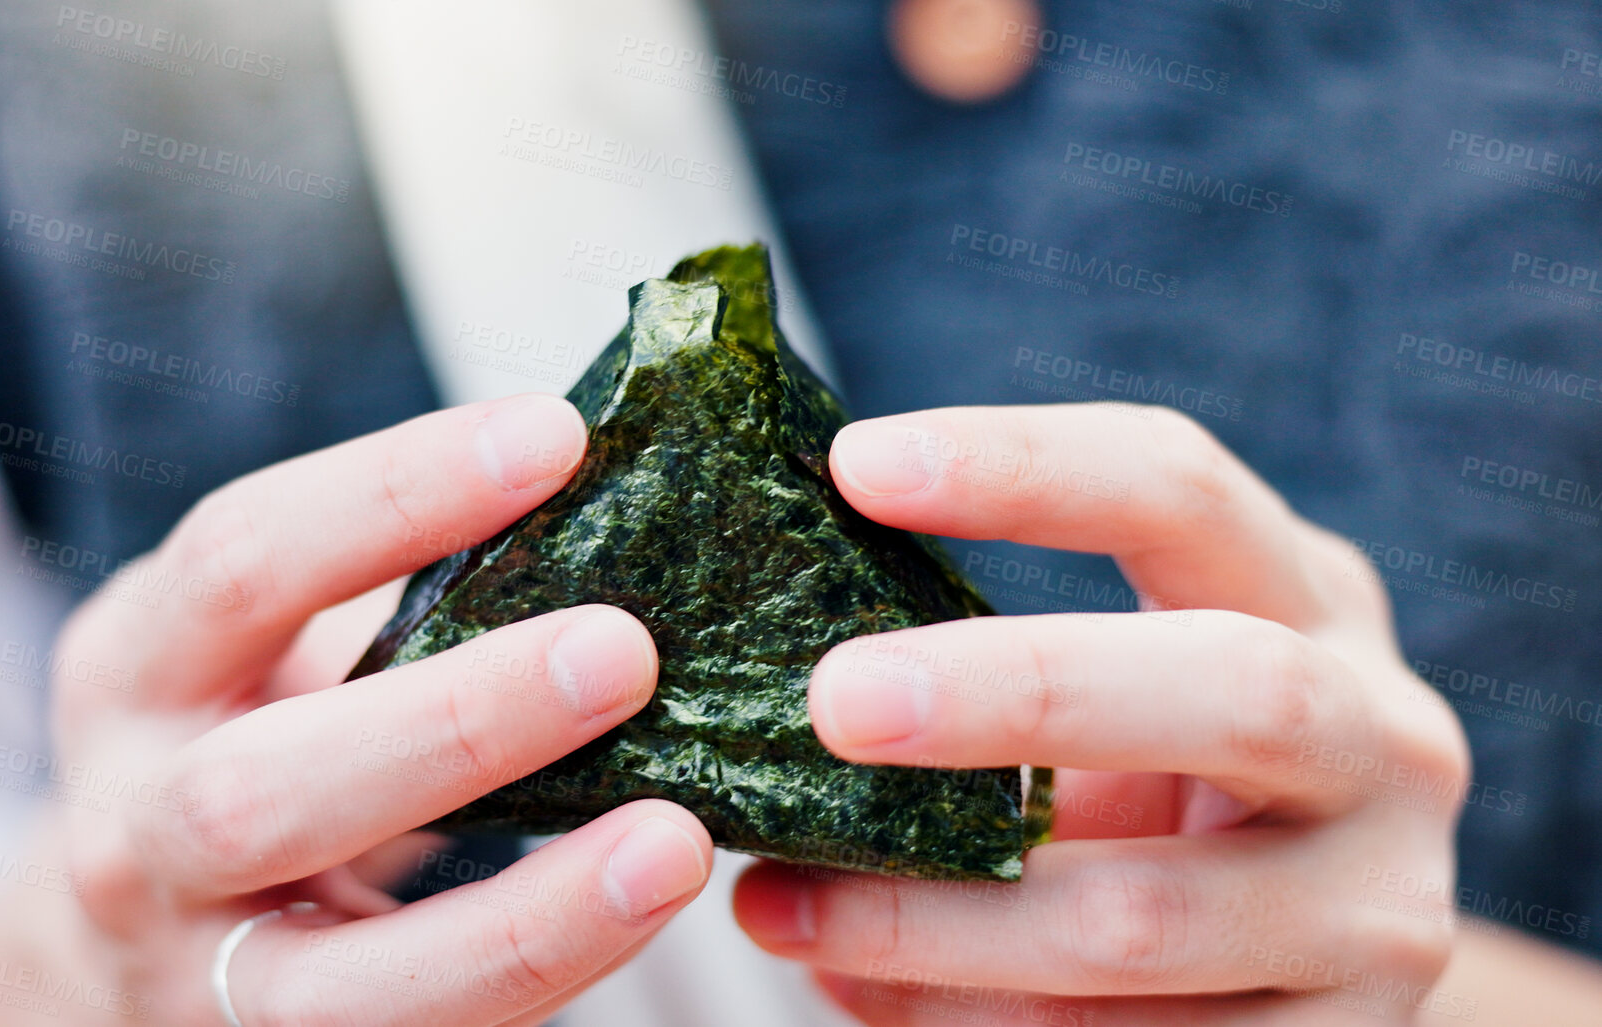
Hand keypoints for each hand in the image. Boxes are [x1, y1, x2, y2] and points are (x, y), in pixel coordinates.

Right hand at [50, 395, 711, 1025]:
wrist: (123, 940)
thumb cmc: (249, 740)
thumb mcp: (265, 647)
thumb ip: (393, 588)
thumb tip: (615, 479)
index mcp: (133, 670)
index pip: (241, 561)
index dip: (392, 494)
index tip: (555, 438)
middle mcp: (131, 831)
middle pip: (259, 790)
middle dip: (450, 722)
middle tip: (622, 650)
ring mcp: (194, 976)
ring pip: (332, 986)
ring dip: (520, 915)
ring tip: (673, 841)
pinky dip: (536, 979)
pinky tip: (639, 911)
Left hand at [732, 403, 1472, 1024]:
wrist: (1321, 949)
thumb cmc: (1159, 774)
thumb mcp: (1113, 687)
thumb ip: (987, 660)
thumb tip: (749, 669)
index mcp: (1307, 596)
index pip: (1179, 489)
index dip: (1025, 465)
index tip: (855, 465)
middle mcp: (1383, 738)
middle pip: (1232, 688)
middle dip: (1018, 691)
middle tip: (835, 702)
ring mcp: (1380, 909)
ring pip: (1143, 921)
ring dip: (932, 920)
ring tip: (776, 910)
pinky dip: (974, 1026)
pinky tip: (865, 995)